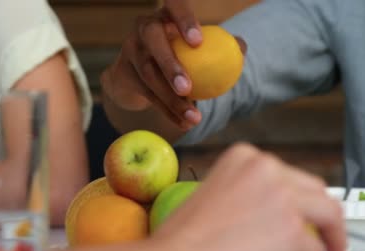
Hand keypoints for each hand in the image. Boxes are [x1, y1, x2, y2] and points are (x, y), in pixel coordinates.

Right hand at [101, 0, 246, 130]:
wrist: (140, 75)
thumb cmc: (180, 56)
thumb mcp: (198, 50)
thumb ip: (223, 46)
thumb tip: (241, 48)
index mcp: (167, 15)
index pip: (174, 5)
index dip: (184, 20)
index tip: (198, 42)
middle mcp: (145, 27)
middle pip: (153, 41)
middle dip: (169, 65)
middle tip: (187, 88)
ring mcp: (130, 49)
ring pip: (149, 74)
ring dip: (172, 99)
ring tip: (193, 118)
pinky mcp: (123, 73)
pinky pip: (147, 94)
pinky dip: (167, 111)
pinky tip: (183, 123)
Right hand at [151, 143, 346, 250]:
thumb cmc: (181, 242)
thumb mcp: (213, 198)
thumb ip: (248, 198)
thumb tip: (271, 219)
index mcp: (244, 157)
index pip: (288, 175)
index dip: (301, 198)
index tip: (306, 212)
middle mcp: (267, 169)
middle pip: (314, 190)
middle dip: (323, 215)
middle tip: (327, 233)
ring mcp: (282, 196)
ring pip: (328, 212)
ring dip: (333, 236)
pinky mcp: (291, 228)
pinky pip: (315, 248)